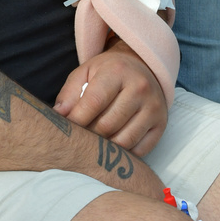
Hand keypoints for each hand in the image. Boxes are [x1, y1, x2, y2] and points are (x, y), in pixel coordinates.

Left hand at [53, 40, 167, 156]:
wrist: (141, 66)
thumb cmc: (107, 72)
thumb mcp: (85, 72)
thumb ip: (69, 93)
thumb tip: (58, 116)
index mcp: (117, 72)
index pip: (94, 102)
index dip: (76, 120)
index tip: (66, 130)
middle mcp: (140, 88)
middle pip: (107, 125)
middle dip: (89, 136)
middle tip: (79, 138)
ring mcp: (154, 107)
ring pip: (124, 141)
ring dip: (105, 148)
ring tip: (94, 142)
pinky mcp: (161, 124)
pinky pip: (140, 150)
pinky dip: (123, 154)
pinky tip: (113, 146)